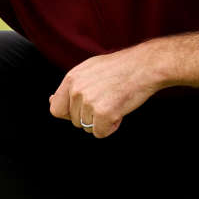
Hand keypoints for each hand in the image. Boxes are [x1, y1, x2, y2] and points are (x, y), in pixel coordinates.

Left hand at [49, 33, 198, 138]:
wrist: (146, 65)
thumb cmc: (121, 68)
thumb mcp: (89, 69)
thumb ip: (71, 86)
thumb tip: (52, 101)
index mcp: (71, 79)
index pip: (56, 109)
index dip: (69, 115)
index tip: (83, 111)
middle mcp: (76, 90)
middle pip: (74, 121)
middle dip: (90, 117)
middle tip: (107, 101)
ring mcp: (89, 101)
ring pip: (87, 127)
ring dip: (102, 121)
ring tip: (115, 102)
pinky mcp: (103, 112)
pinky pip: (100, 132)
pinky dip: (111, 127)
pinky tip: (120, 111)